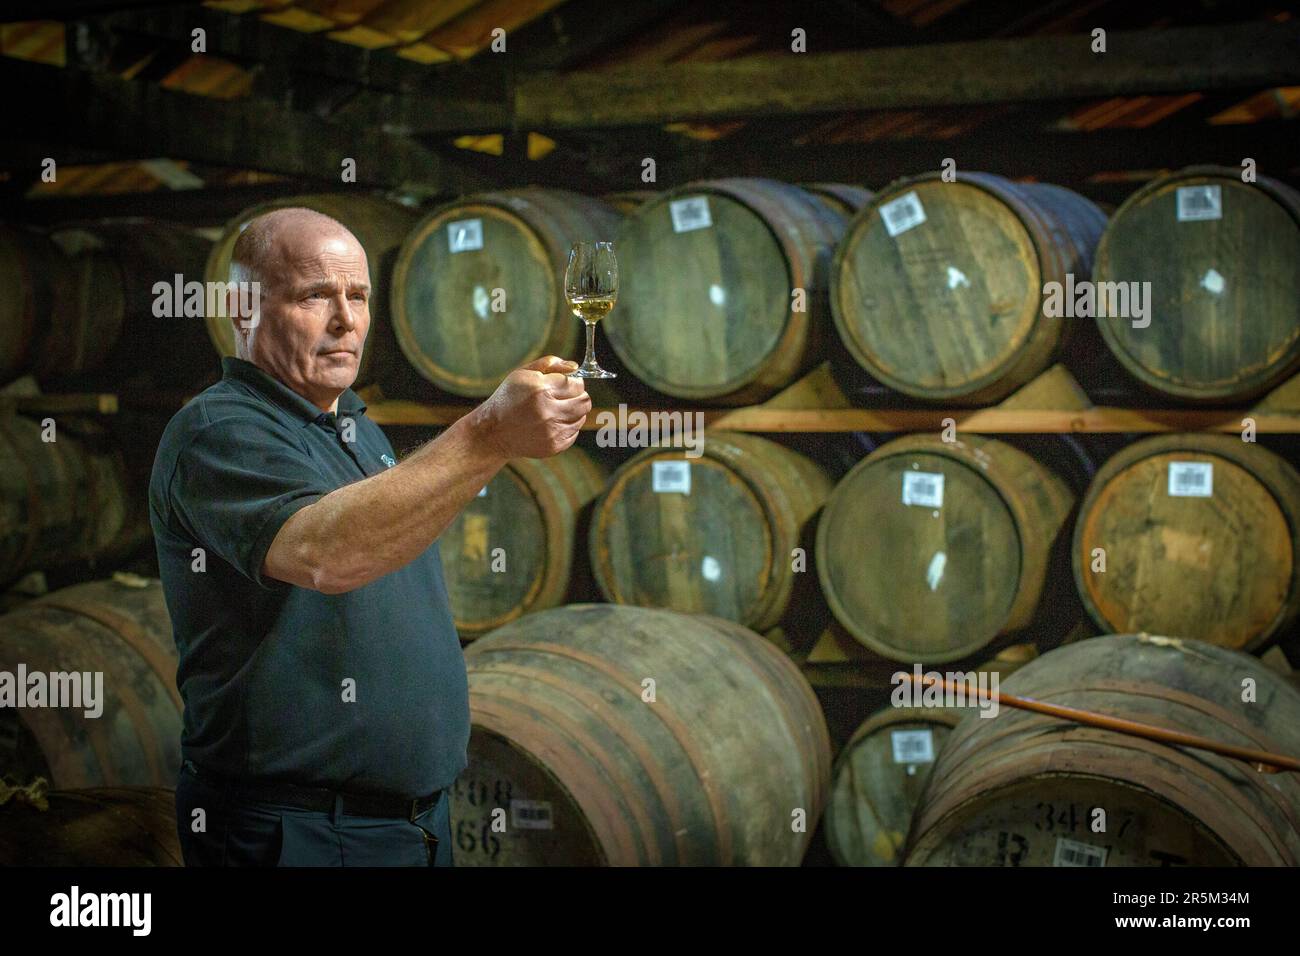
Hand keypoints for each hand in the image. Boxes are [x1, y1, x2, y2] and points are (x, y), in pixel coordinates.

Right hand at [472, 355, 591, 458]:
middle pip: (584, 401)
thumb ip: (550, 364)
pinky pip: (575, 432)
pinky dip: (567, 426)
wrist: (493, 432)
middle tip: (565, 397)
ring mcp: (552, 431)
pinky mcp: (555, 446)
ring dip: (572, 412)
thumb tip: (575, 367)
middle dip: (578, 396)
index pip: (577, 384)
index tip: (566, 384)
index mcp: (540, 389)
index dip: (574, 383)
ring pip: (582, 417)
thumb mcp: (522, 373)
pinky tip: (551, 423)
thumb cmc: (508, 398)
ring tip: (554, 410)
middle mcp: (548, 411)